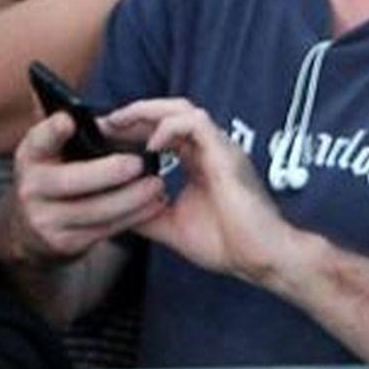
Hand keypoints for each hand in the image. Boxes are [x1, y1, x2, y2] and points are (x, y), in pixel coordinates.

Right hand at [0, 111, 167, 265]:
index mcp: (30, 157)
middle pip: (70, 181)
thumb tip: (114, 122)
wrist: (30, 228)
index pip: (38, 140)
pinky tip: (153, 205)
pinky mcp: (66, 243)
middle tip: (138, 163)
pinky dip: (133, 217)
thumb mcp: (50, 154)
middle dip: (107, 173)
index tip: (69, 121)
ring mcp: (46, 220)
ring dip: (131, 199)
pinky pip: (105, 229)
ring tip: (156, 185)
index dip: (52, 131)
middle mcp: (31, 188)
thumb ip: (73, 136)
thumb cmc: (54, 176)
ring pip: (94, 210)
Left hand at [105, 98, 299, 283]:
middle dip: (134, 113)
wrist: (264, 259)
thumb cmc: (228, 244)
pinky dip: (169, 128)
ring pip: (182, 109)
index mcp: (199, 161)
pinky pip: (197, 124)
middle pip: (169, 111)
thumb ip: (145, 211)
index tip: (105, 134)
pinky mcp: (227, 155)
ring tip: (119, 124)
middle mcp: (210, 148)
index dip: (134, 126)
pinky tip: (151, 146)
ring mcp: (221, 148)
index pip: (164, 128)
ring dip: (147, 112)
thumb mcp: (171, 225)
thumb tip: (111, 207)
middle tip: (104, 123)